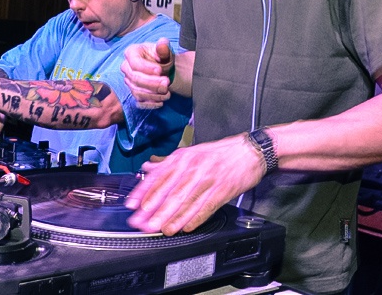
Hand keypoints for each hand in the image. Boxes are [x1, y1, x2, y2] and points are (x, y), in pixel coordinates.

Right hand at [121, 38, 173, 108]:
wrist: (165, 67)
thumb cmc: (162, 56)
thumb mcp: (165, 49)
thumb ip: (163, 47)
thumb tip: (162, 44)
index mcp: (131, 53)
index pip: (135, 63)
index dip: (147, 68)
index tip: (160, 71)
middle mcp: (126, 68)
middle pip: (135, 79)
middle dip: (152, 83)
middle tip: (167, 83)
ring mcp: (129, 82)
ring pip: (137, 92)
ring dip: (153, 95)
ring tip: (167, 92)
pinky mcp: (134, 92)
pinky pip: (139, 101)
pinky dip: (150, 103)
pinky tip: (161, 101)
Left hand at [125, 134, 265, 234]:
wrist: (249, 151)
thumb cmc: (219, 153)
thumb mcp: (191, 152)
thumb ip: (168, 163)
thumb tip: (147, 169)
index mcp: (183, 158)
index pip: (159, 177)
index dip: (144, 193)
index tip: (132, 205)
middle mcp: (193, 168)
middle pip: (170, 192)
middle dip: (154, 210)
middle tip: (141, 223)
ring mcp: (208, 180)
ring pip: (186, 202)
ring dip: (171, 218)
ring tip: (160, 229)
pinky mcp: (222, 191)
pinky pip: (205, 208)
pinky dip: (194, 219)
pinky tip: (184, 227)